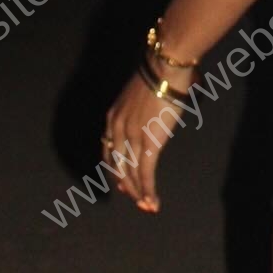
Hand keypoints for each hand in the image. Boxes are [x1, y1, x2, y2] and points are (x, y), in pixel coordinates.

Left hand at [101, 74, 189, 213]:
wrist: (164, 67)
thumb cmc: (160, 73)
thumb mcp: (142, 93)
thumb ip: (143, 108)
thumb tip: (156, 111)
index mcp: (113, 117)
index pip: (108, 150)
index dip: (114, 169)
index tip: (122, 181)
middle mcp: (117, 129)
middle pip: (117, 165)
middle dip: (125, 185)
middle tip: (135, 199)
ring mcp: (131, 137)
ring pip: (130, 173)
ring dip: (138, 192)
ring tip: (147, 206)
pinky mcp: (148, 142)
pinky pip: (145, 173)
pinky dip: (148, 190)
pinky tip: (152, 201)